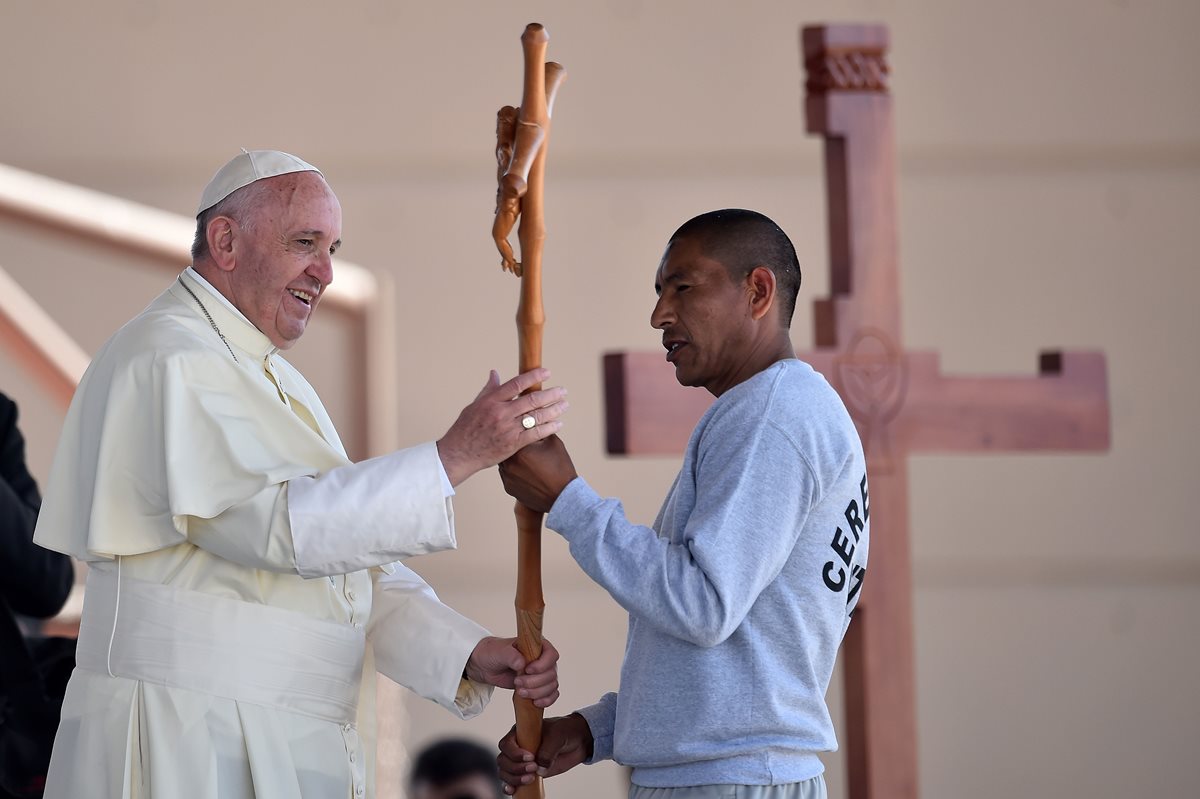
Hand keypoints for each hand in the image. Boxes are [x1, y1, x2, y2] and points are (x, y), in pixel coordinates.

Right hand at [437, 368, 567, 486]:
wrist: (459, 454)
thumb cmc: (465, 429)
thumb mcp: (474, 405)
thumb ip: (488, 390)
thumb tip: (495, 372)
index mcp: (491, 401)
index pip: (517, 384)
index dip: (534, 376)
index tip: (547, 372)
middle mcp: (501, 413)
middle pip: (532, 399)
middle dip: (551, 394)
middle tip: (563, 391)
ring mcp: (507, 428)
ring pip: (536, 416)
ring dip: (553, 410)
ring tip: (564, 405)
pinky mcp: (512, 444)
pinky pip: (535, 434)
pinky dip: (548, 428)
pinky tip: (558, 424)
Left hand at [465, 636, 559, 706]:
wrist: (486, 666)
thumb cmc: (494, 653)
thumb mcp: (500, 652)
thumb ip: (511, 655)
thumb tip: (522, 663)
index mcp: (538, 646)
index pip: (551, 655)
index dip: (542, 665)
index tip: (527, 670)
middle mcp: (543, 660)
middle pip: (551, 674)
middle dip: (535, 682)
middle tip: (517, 682)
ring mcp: (542, 674)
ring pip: (551, 686)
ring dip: (537, 692)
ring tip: (520, 692)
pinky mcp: (539, 687)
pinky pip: (551, 695)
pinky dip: (546, 700)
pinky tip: (535, 702)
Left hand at [497, 434, 577, 513]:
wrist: (563, 497)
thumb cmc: (560, 468)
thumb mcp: (553, 442)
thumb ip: (540, 427)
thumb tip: (534, 417)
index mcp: (519, 448)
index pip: (514, 431)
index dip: (519, 428)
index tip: (524, 427)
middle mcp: (508, 462)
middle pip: (507, 445)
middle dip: (513, 442)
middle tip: (522, 441)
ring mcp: (506, 476)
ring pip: (505, 460)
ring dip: (512, 457)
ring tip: (526, 458)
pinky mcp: (508, 487)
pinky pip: (507, 474)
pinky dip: (514, 470)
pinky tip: (526, 470)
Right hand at [497, 713, 593, 793]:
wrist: (578, 741)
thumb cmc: (566, 731)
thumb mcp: (558, 735)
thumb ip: (547, 751)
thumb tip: (540, 768)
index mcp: (521, 733)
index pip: (506, 744)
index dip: (514, 753)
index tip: (530, 757)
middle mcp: (518, 747)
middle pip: (503, 760)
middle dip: (516, 768)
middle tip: (534, 768)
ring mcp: (522, 761)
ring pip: (505, 772)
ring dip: (514, 778)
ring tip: (531, 778)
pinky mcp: (527, 773)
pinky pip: (512, 781)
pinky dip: (510, 786)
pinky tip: (513, 790)